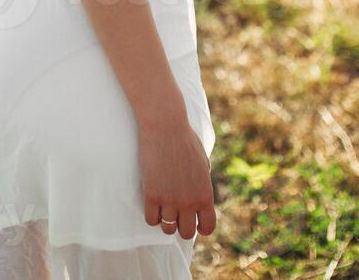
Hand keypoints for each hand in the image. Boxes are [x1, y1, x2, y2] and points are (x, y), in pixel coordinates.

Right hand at [136, 113, 214, 239]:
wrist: (165, 126)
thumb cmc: (184, 140)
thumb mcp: (202, 163)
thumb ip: (203, 184)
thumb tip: (200, 198)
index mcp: (205, 194)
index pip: (207, 227)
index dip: (200, 227)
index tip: (193, 220)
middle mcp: (189, 202)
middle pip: (186, 233)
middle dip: (181, 225)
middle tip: (176, 213)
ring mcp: (170, 200)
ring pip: (167, 229)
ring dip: (165, 220)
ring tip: (163, 206)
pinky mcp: (151, 195)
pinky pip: (151, 220)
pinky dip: (152, 216)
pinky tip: (152, 203)